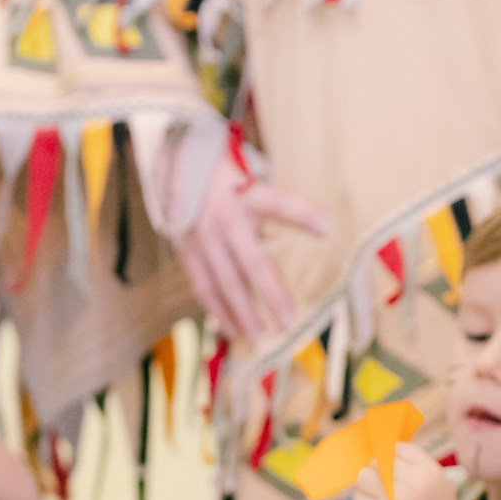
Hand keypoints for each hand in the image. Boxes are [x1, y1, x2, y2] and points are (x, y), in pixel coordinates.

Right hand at [175, 156, 329, 343]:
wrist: (175, 162)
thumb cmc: (226, 176)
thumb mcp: (253, 180)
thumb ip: (275, 208)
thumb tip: (317, 230)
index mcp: (247, 196)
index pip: (278, 204)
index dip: (302, 214)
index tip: (325, 226)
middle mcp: (225, 220)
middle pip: (252, 263)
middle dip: (272, 295)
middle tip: (288, 322)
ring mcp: (203, 237)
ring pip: (224, 282)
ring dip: (242, 312)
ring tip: (257, 337)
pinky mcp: (186, 250)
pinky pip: (202, 285)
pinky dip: (216, 309)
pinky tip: (230, 329)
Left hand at [351, 445, 467, 499]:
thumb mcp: (438, 490)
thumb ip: (417, 469)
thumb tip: (386, 447)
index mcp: (431, 474)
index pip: (400, 448)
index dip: (391, 455)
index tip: (390, 468)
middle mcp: (414, 484)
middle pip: (379, 460)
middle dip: (378, 473)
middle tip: (385, 489)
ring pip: (364, 476)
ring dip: (367, 487)